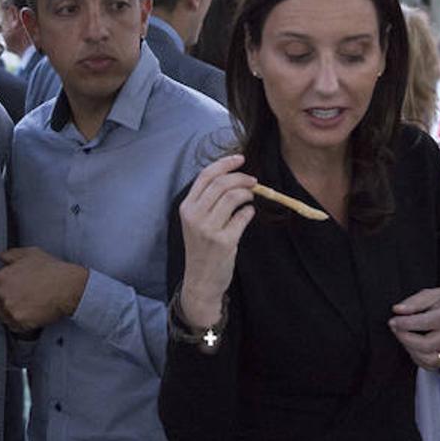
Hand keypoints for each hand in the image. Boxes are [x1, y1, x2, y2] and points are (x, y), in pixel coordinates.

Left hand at [0, 247, 89, 332]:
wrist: (68, 287)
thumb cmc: (53, 270)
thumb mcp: (31, 254)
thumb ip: (11, 255)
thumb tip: (1, 257)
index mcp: (2, 278)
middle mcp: (3, 294)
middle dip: (3, 307)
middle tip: (18, 303)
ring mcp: (11, 309)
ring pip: (5, 319)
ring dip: (14, 316)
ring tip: (30, 306)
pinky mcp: (21, 321)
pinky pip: (16, 327)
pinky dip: (23, 324)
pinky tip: (35, 313)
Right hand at [178, 155, 256, 327]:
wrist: (200, 281)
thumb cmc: (201, 249)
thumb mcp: (196, 223)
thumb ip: (208, 201)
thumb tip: (233, 178)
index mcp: (186, 208)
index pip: (205, 176)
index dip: (224, 164)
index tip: (240, 159)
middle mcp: (194, 216)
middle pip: (221, 183)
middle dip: (241, 177)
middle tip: (253, 181)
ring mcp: (208, 229)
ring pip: (233, 197)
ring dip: (247, 193)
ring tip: (250, 198)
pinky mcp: (224, 241)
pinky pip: (242, 217)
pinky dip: (249, 212)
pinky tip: (248, 214)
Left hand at [388, 287, 439, 369]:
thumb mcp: (432, 294)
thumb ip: (414, 302)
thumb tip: (398, 310)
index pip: (425, 323)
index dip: (405, 324)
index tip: (393, 321)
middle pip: (426, 345)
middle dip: (405, 338)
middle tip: (395, 328)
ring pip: (429, 359)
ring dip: (410, 350)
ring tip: (404, 337)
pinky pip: (432, 365)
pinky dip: (418, 358)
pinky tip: (413, 346)